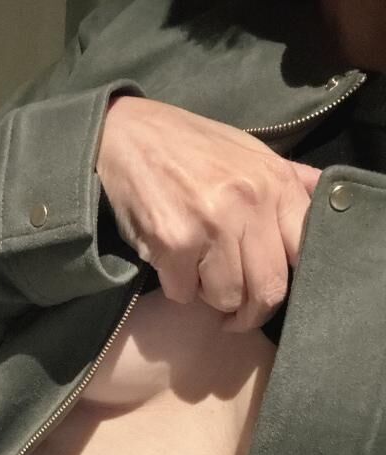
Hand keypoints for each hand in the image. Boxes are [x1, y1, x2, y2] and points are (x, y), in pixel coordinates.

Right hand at [96, 96, 320, 330]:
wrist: (126, 133)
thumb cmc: (190, 146)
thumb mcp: (251, 151)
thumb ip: (291, 180)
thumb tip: (331, 202)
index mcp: (275, 182)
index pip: (304, 255)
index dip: (289, 285)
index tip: (272, 294)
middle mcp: (249, 203)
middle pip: (268, 290)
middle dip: (250, 313)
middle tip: (236, 316)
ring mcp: (211, 224)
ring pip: (226, 297)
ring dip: (209, 296)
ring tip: (198, 273)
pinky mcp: (174, 241)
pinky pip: (184, 293)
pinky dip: (177, 287)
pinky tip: (171, 263)